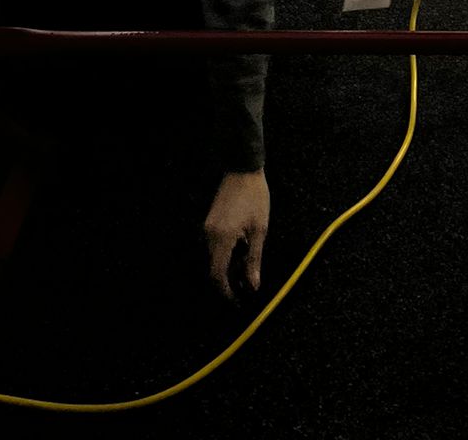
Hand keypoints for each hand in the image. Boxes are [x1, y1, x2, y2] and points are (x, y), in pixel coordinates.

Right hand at [204, 169, 269, 300]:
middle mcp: (209, 235)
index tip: (238, 301)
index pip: (217, 275)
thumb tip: (253, 285)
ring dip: (228, 266)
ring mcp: (207, 227)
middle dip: (229, 280)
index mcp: (221, 238)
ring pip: (214, 258)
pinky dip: (226, 254)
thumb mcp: (260, 229)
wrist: (242, 167)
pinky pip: (214, 246)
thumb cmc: (255, 196)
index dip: (226, 292)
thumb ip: (254, 259)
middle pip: (214, 268)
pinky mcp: (209, 222)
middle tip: (248, 284)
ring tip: (247, 264)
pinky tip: (241, 249)